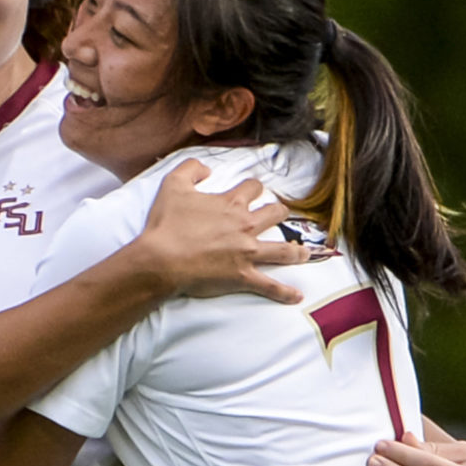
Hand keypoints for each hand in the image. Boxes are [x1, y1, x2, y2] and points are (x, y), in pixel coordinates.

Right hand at [139, 162, 308, 302]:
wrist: (161, 259)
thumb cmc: (166, 224)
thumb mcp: (172, 185)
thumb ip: (191, 169)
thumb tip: (206, 168)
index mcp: (231, 204)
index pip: (253, 188)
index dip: (254, 188)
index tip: (253, 191)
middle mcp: (245, 226)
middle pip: (275, 214)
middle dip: (280, 213)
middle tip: (280, 216)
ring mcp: (247, 252)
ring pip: (283, 250)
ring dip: (296, 252)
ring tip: (304, 253)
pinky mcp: (243, 276)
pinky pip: (270, 286)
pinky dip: (284, 293)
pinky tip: (296, 296)